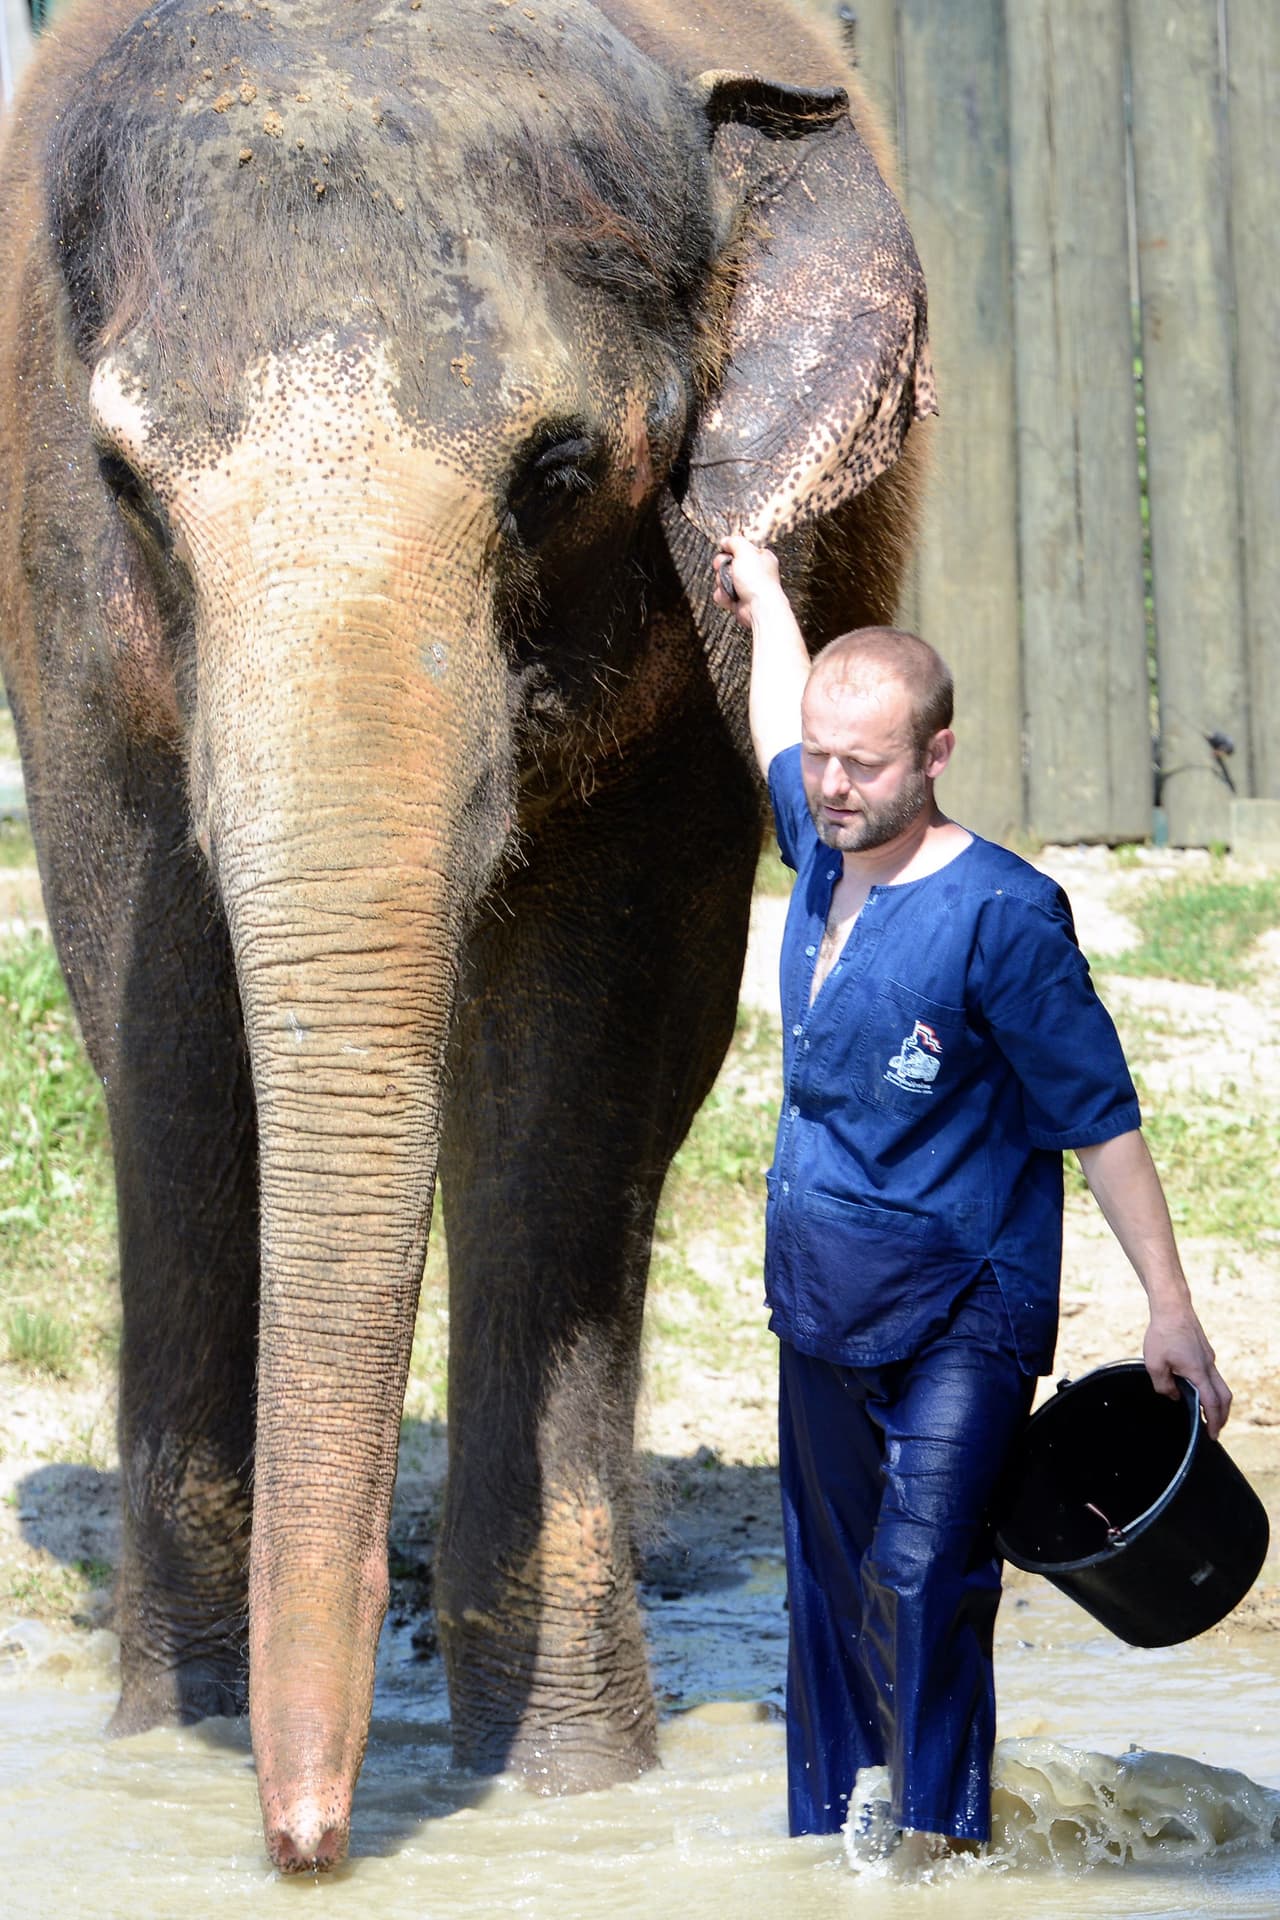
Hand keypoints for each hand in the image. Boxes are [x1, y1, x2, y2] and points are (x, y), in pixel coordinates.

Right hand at [712, 535, 782, 628]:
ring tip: (731, 586)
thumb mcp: (745, 551)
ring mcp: (746, 587)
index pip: (740, 549)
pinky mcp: (739, 600)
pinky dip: (723, 596)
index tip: (725, 551)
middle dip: (723, 567)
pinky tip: (730, 597)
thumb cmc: (758, 581)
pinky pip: (723, 594)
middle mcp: (754, 572)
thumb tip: (726, 541)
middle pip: (728, 564)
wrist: (758, 607)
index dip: (730, 550)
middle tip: (727, 569)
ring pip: (723, 580)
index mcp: (760, 557)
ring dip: (722, 582)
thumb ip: (734, 542)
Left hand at [1143, 1307, 1231, 1438]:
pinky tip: (1198, 1389)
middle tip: (1215, 1429)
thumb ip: (1163, 1386)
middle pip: (1224, 1397)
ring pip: (1220, 1385)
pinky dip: (1211, 1388)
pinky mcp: (1205, 1351)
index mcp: (1198, 1372)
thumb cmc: (1162, 1334)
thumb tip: (1174, 1396)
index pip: (1211, 1403)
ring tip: (1208, 1413)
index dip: (1213, 1421)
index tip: (1212, 1435)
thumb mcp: (1154, 1364)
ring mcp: (1209, 1358)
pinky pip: (1213, 1374)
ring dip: (1218, 1402)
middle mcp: (1208, 1366)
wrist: (1172, 1307)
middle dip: (1222, 1416)